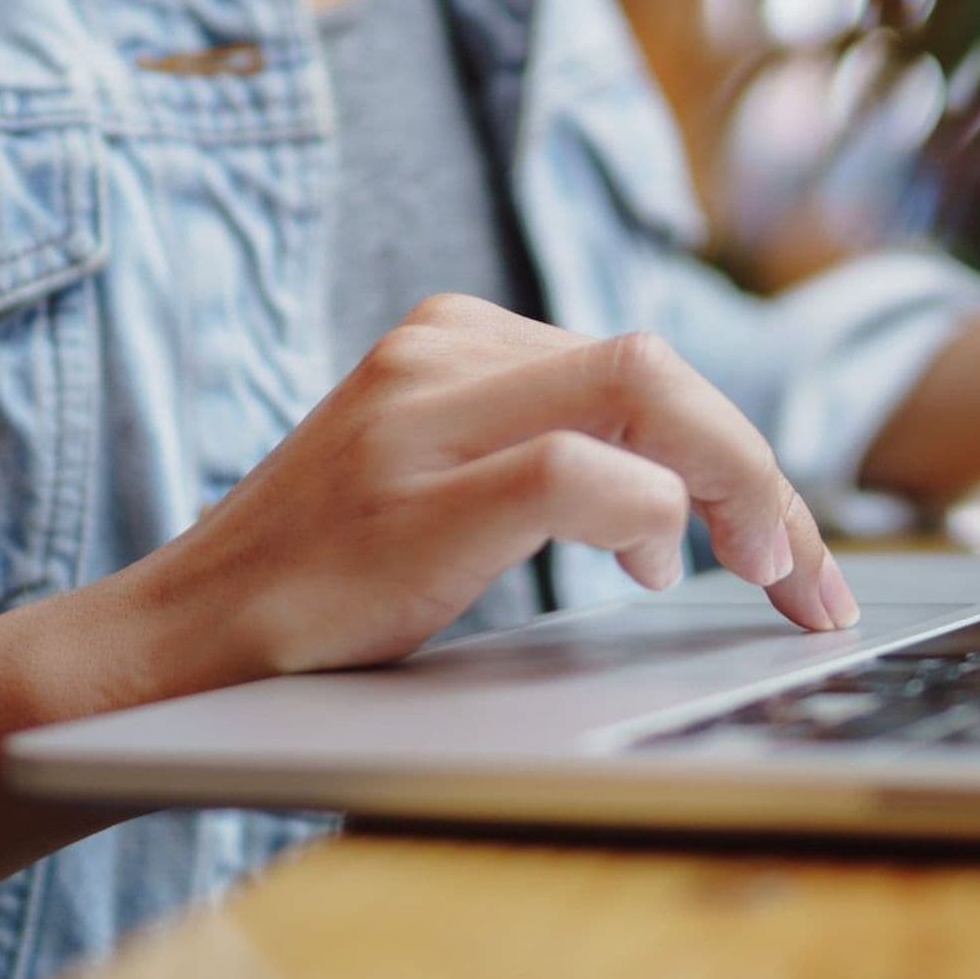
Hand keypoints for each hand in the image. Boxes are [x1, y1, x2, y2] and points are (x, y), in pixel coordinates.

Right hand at [130, 294, 856, 681]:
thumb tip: (682, 487)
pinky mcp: (409, 493)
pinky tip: (652, 571)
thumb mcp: (441, 481)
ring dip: (736, 486)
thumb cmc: (326, 583)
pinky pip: (577, 469)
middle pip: (660, 365)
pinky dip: (650, 515)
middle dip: (760, 471)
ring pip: (642, 389)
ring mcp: (418, 411)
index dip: (741, 453)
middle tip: (803, 576)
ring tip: (761, 573)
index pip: (645, 364)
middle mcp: (441, 347)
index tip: (790, 549)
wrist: (176, 643)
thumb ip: (542, 450)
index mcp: (456, 335)